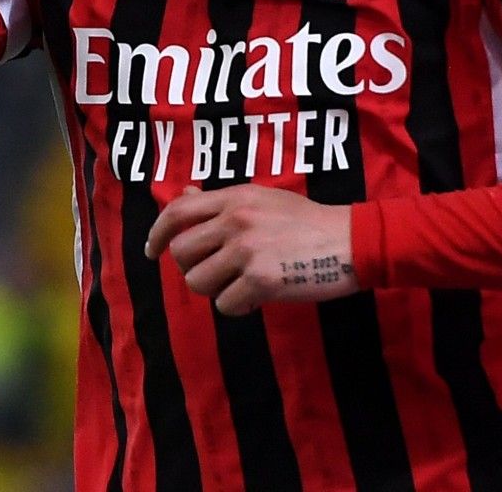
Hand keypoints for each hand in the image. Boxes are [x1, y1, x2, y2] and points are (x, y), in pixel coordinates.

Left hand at [146, 185, 359, 314]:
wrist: (351, 241)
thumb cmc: (308, 221)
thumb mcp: (263, 199)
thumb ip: (222, 201)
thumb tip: (184, 195)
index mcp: (235, 198)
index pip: (177, 212)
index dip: (157, 233)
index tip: (151, 250)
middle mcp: (235, 221)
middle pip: (181, 254)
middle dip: (193, 268)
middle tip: (217, 272)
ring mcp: (247, 251)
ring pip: (198, 283)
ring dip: (216, 290)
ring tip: (241, 283)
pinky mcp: (261, 281)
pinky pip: (225, 305)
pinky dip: (239, 306)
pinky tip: (258, 297)